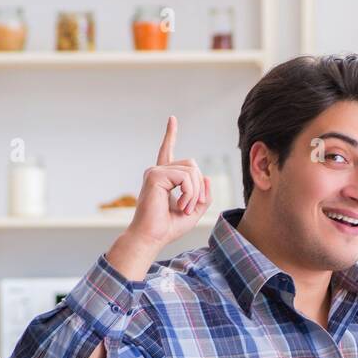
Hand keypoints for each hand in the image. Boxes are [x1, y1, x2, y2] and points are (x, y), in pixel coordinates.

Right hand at [117, 115, 211, 262]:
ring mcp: (155, 172)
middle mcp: (158, 172)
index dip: (170, 135)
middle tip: (191, 207)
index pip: (168, 152)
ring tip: (185, 208)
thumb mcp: (194, 211)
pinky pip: (185, 177)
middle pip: (192, 165)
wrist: (151, 238)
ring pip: (191, 170)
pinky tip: (181, 205)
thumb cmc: (168, 227)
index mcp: (164, 178)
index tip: (172, 119)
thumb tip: (206, 176)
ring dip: (194, 193)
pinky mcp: (155, 175)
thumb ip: (203, 195)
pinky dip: (189, 193)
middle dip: (199, 187)